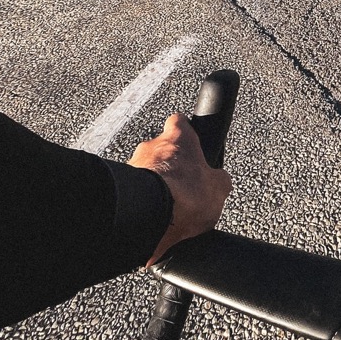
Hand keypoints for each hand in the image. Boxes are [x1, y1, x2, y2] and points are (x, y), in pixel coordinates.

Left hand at [129, 114, 232, 264]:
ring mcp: (132, 165)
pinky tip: (153, 216)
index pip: (181, 123)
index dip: (187, 132)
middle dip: (170, 167)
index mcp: (178, 138)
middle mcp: (151, 145)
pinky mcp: (120, 188)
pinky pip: (133, 193)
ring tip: (167, 207)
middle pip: (161, 150)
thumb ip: (219, 180)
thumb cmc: (184, 194)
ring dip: (154, 185)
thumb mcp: (219, 188)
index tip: (192, 143)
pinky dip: (142, 202)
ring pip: (145, 171)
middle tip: (181, 186)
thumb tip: (220, 182)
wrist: (150, 215)